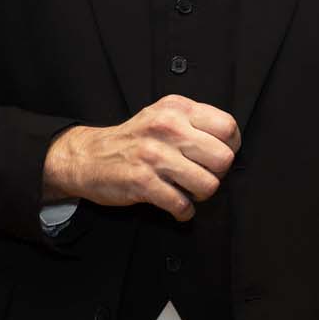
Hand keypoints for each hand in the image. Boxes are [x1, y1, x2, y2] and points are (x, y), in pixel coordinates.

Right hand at [42, 94, 238, 220]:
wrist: (88, 155)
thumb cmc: (134, 139)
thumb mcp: (163, 115)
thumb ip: (195, 122)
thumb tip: (230, 144)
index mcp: (177, 108)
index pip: (228, 127)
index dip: (230, 147)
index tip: (217, 156)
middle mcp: (167, 127)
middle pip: (223, 158)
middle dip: (217, 173)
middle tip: (202, 175)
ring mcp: (154, 155)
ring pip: (208, 185)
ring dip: (200, 194)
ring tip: (187, 190)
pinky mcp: (142, 182)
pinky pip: (181, 204)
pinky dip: (183, 211)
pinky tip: (176, 205)